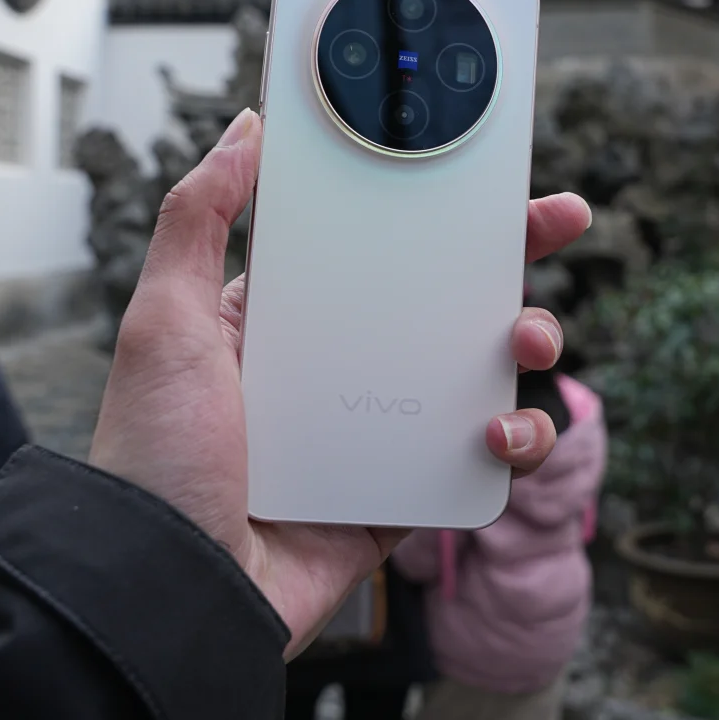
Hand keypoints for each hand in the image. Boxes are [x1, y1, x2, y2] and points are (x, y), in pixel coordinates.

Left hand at [90, 108, 590, 656]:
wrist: (173, 592)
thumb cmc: (157, 455)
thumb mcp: (164, 319)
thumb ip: (200, 218)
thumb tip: (248, 127)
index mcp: (290, 317)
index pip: (375, 243)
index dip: (432, 205)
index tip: (483, 171)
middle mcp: (340, 367)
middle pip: (445, 296)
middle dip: (510, 256)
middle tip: (561, 220)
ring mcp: (377, 431)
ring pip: (478, 372)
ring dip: (525, 344)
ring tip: (525, 340)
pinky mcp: (402, 494)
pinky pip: (478, 460)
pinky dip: (513, 443)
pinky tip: (499, 436)